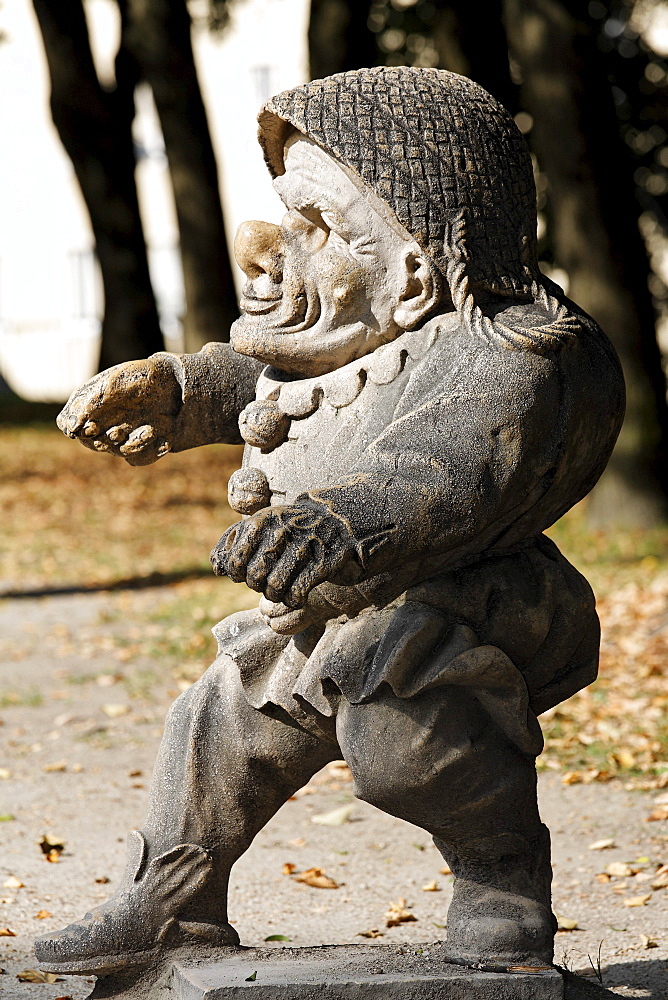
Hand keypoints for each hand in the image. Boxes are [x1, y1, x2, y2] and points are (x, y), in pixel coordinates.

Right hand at [56, 356, 181, 465]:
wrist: (173, 379)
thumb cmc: (137, 377)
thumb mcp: (111, 384)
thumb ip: (87, 404)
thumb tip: (70, 430)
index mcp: (90, 408)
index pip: (73, 427)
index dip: (80, 430)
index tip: (93, 427)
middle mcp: (105, 424)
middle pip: (97, 444)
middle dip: (108, 441)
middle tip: (118, 433)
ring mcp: (125, 436)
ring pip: (122, 451)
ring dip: (136, 443)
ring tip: (150, 430)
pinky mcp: (144, 445)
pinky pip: (143, 457)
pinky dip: (154, 451)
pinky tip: (165, 443)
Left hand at [210, 503, 360, 607]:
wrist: (332, 517)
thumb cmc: (286, 526)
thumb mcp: (258, 524)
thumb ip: (231, 543)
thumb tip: (218, 570)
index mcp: (260, 522)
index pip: (235, 563)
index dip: (238, 575)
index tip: (246, 573)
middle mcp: (281, 532)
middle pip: (254, 578)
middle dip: (257, 586)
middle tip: (266, 581)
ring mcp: (303, 546)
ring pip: (275, 588)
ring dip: (275, 595)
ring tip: (280, 589)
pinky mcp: (322, 562)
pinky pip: (297, 593)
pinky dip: (293, 600)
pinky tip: (296, 595)